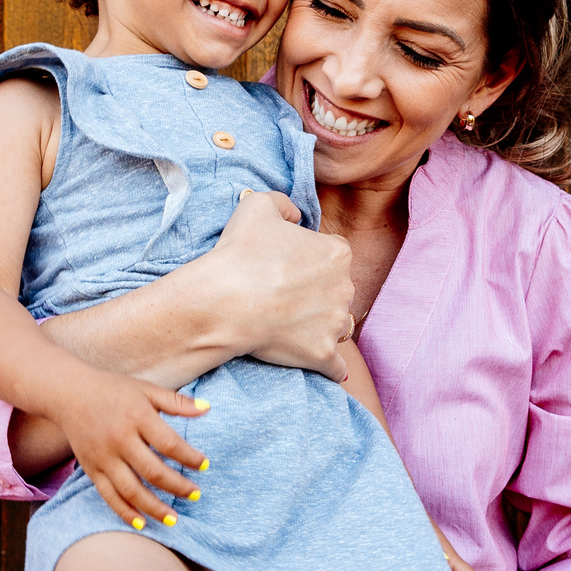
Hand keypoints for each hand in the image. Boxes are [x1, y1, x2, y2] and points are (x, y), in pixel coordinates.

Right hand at [55, 372, 210, 527]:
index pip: (169, 444)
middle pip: (153, 471)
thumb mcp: (146, 390)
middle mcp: (120, 439)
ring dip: (154, 507)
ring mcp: (104, 457)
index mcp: (137, 417)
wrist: (69, 393)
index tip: (204, 465)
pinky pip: (109, 496)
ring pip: (131, 490)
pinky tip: (142, 523)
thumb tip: (207, 407)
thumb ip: (176, 402)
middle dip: (177, 486)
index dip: (190, 458)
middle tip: (195, 494)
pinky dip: (125, 512)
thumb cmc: (112, 390)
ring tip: (173, 519)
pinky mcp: (91, 469)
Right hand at [207, 190, 354, 381]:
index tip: (288, 267)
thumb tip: (295, 215)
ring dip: (324, 326)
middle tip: (284, 296)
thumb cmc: (240, 254)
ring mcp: (336, 324)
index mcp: (337, 254)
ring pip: (338, 325)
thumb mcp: (257, 206)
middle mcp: (345, 288)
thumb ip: (282, 202)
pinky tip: (325, 367)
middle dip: (318, 292)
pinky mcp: (323, 354)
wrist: (224, 302)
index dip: (311, 260)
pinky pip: (336, 366)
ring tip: (294, 326)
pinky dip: (331, 367)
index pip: (334, 255)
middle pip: (338, 290)